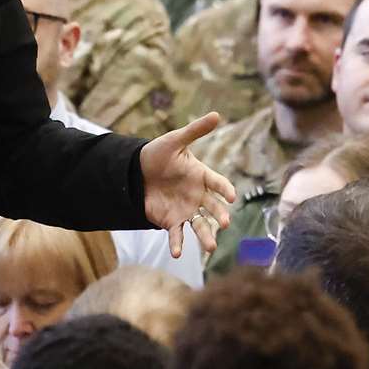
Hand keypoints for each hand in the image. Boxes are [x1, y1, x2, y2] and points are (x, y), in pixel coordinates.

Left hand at [138, 112, 236, 256]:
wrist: (136, 171)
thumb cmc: (159, 154)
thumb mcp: (175, 140)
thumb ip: (195, 131)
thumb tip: (217, 114)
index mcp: (201, 176)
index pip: (218, 183)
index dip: (225, 189)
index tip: (231, 197)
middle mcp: (198, 196)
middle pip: (213, 208)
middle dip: (219, 216)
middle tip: (224, 224)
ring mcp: (186, 210)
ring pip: (200, 225)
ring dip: (205, 236)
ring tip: (210, 247)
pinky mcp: (171, 221)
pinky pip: (177, 234)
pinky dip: (177, 244)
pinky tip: (177, 254)